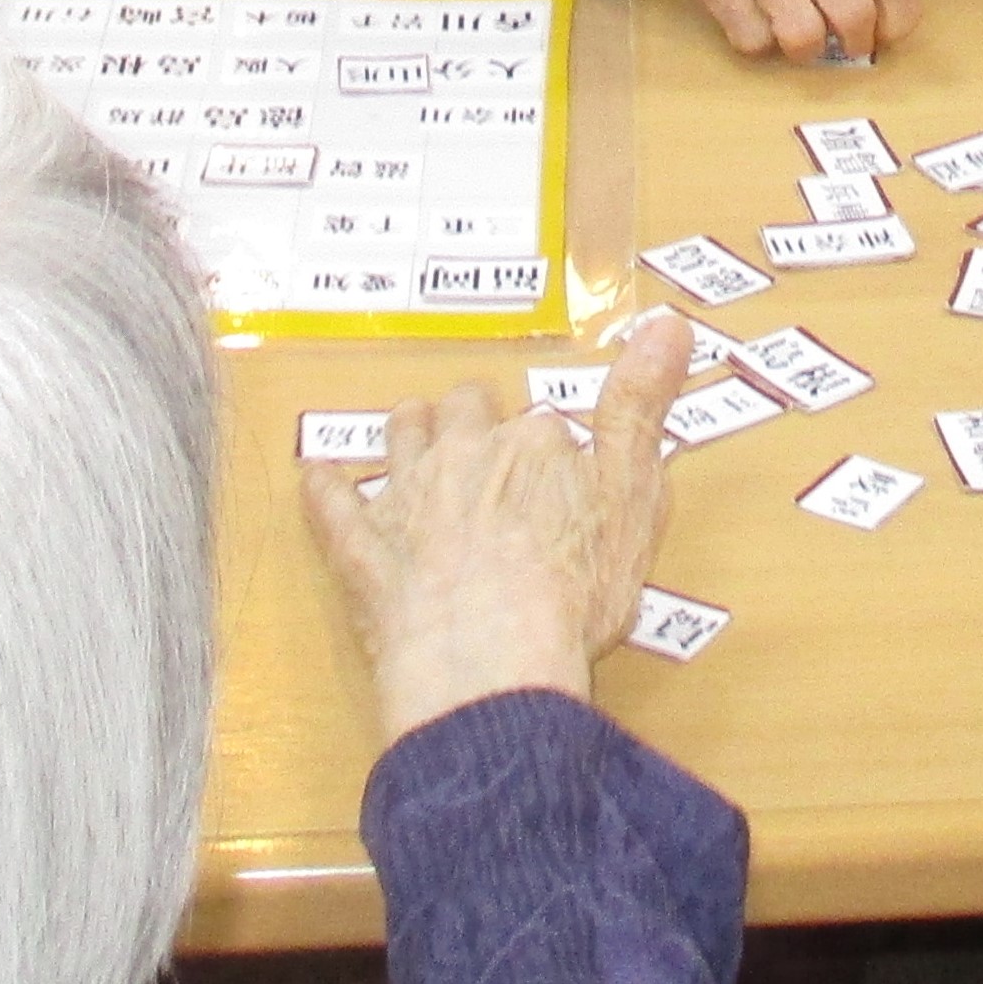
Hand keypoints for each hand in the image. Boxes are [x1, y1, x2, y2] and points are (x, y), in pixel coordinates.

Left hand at [302, 310, 695, 742]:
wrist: (489, 661)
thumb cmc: (571, 592)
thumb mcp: (635, 496)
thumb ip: (643, 407)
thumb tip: (667, 322)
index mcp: (534, 444)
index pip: (543, 424)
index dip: (550, 444)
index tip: (558, 458)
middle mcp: (465, 454)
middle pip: (466, 413)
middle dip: (474, 419)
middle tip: (484, 436)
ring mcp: (407, 498)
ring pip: (401, 437)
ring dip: (409, 431)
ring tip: (414, 428)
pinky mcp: (362, 548)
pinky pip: (332, 505)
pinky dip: (323, 488)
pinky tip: (315, 476)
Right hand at [565, 0, 925, 62]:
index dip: (899, 17)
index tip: (891, 28)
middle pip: (852, 13)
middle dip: (858, 41)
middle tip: (850, 42)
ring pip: (802, 35)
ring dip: (808, 49)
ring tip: (801, 35)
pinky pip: (750, 36)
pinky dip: (759, 40)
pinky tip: (757, 16)